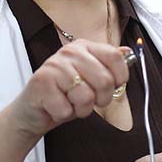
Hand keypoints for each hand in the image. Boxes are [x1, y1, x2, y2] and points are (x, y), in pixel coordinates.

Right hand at [7, 41, 132, 137]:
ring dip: (80, 109)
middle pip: (104, 80)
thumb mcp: (90, 79)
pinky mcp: (41, 83)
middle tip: (87, 100)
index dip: (120, 78)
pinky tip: (55, 107)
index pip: (115, 57)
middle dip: (100, 100)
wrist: (34, 110)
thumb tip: (127, 51)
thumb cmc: (64, 94)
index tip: (113, 87)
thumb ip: (108, 65)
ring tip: (70, 103)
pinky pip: (66, 109)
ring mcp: (54, 66)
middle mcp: (69, 52)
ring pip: (86, 97)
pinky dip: (63, 114)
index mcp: (84, 47)